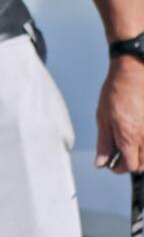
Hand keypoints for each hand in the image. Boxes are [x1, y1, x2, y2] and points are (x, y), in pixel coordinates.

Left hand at [95, 57, 143, 172]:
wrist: (133, 74)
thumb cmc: (115, 93)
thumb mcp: (103, 118)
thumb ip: (104, 142)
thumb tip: (101, 162)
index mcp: (129, 137)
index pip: (129, 166)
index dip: (119, 168)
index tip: (112, 164)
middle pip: (143, 165)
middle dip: (131, 164)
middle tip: (120, 155)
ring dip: (141, 157)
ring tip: (129, 145)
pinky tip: (138, 136)